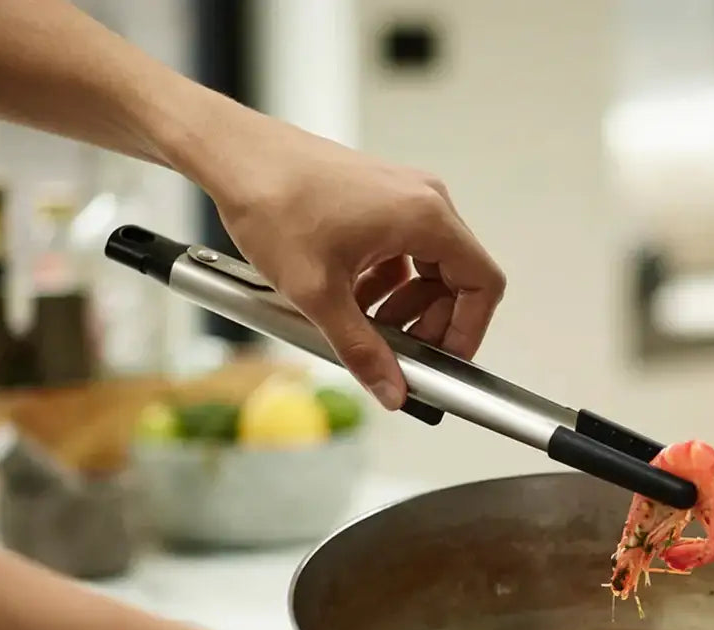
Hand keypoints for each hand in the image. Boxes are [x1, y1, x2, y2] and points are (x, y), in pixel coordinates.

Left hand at [194, 110, 505, 409]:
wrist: (230, 154)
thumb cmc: (272, 200)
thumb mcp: (319, 293)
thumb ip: (362, 350)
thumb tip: (392, 390)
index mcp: (425, 216)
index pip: (483, 284)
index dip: (468, 331)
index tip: (444, 359)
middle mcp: (423, 199)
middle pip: (457, 278)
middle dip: (429, 322)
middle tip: (397, 350)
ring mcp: (402, 195)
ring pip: (428, 267)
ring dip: (404, 305)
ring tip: (365, 325)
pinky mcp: (379, 198)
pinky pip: (402, 251)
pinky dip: (385, 283)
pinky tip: (349, 299)